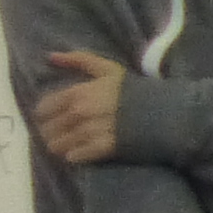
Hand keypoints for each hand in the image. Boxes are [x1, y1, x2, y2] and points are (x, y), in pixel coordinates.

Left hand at [32, 50, 126, 165]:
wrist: (168, 113)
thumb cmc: (136, 90)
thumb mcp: (108, 69)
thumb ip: (79, 60)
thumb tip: (49, 56)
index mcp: (80, 92)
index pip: (46, 107)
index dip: (43, 114)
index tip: (46, 118)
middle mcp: (82, 111)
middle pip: (51, 127)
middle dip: (49, 132)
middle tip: (52, 135)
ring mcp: (93, 130)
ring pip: (61, 143)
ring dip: (58, 146)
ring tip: (61, 146)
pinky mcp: (106, 148)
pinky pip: (78, 156)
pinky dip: (73, 156)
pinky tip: (74, 155)